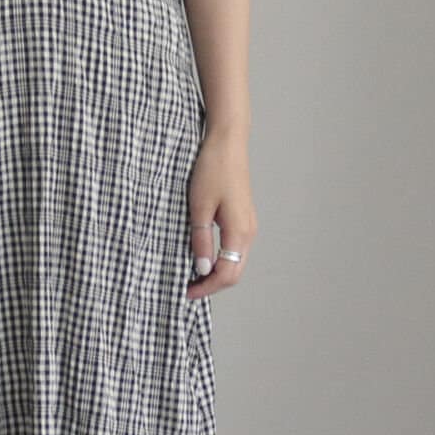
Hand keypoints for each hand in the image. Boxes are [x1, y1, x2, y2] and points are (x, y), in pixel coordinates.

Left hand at [186, 129, 255, 299]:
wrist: (227, 143)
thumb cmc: (212, 170)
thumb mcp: (199, 207)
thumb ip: (201, 240)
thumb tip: (203, 269)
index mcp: (239, 232)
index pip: (227, 274)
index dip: (206, 287)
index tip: (186, 292)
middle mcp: (249, 232)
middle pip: (234, 272)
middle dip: (212, 284)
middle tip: (187, 288)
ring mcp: (248, 225)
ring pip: (235, 261)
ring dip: (216, 273)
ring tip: (191, 275)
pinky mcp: (243, 218)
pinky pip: (234, 249)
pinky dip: (220, 259)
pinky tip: (203, 257)